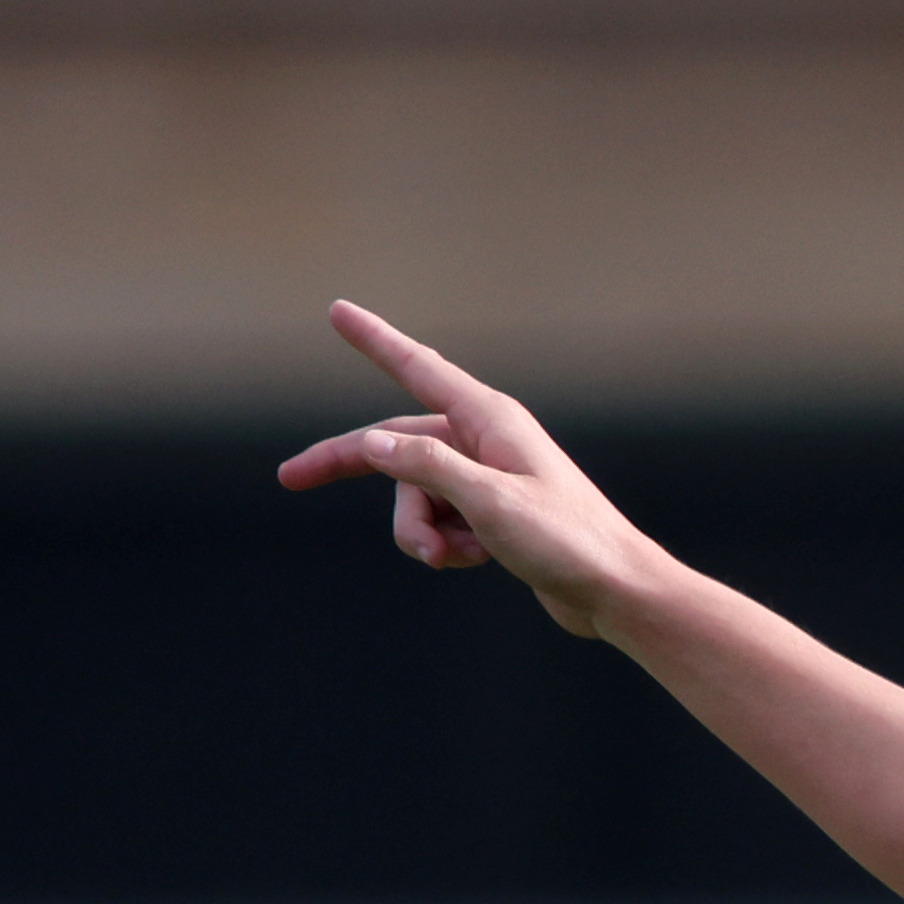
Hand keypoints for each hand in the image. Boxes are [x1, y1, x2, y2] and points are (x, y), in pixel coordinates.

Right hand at [275, 300, 658, 631]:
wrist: (613, 592)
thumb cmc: (566, 541)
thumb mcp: (490, 503)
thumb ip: (428, 469)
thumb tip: (374, 443)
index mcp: (489, 418)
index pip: (417, 368)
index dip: (374, 341)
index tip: (337, 311)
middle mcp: (484, 438)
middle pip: (394, 445)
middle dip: (349, 466)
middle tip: (289, 478)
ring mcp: (485, 477)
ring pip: (413, 496)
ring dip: (420, 533)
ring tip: (454, 557)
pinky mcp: (489, 513)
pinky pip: (438, 523)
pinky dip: (447, 546)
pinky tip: (481, 560)